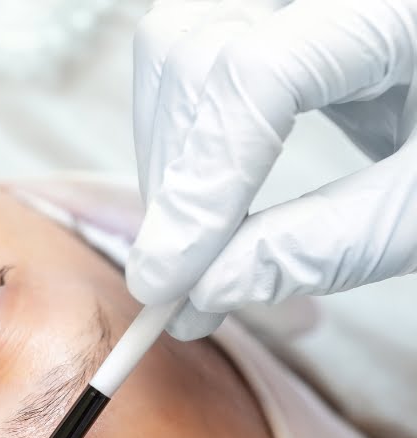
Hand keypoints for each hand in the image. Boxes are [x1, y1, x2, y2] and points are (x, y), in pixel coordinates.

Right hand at [127, 0, 416, 339]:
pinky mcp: (280, 16)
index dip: (203, 183)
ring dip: (165, 153)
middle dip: (176, 177)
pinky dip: (180, 132)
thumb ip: (339, 241)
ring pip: (174, 48)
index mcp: (397, 9)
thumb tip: (212, 288)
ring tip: (190, 238)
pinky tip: (203, 193)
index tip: (170, 282)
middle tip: (179, 280)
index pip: (257, 75)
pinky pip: (190, 55)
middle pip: (195, 53)